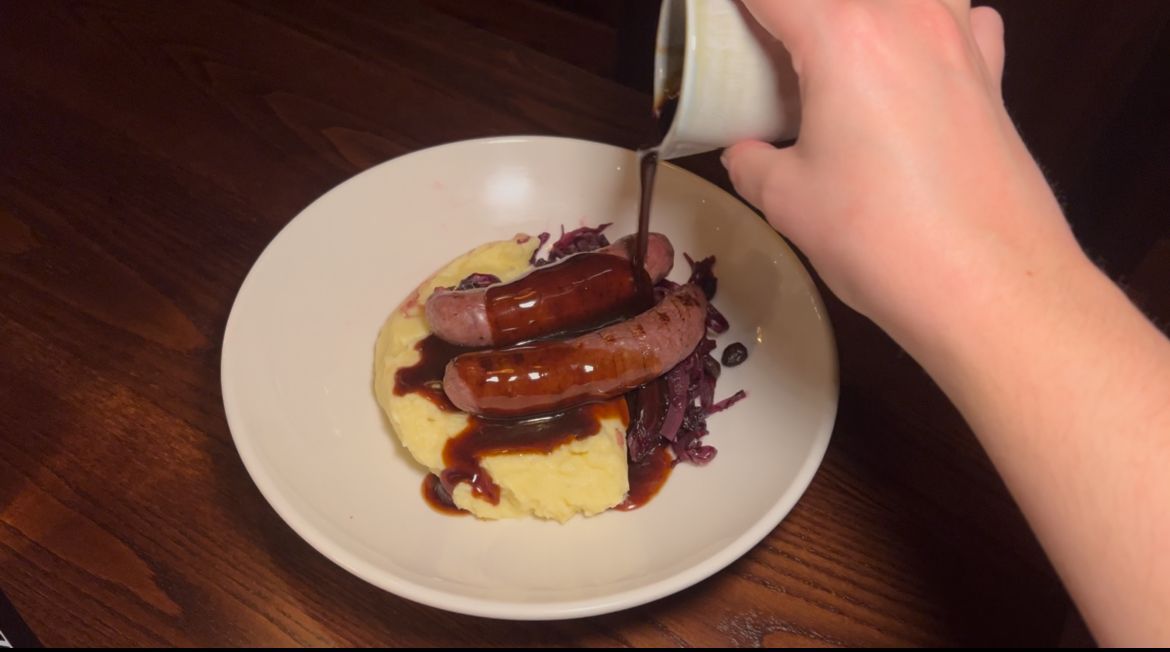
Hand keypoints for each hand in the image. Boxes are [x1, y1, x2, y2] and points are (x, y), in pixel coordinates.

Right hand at [723, 0, 1082, 351]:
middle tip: (773, 43)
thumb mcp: (788, 202)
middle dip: (799, 11)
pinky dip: (933, 25)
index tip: (719, 18)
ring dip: (869, 13)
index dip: (736, 4)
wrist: (988, 286)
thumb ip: (752, 163)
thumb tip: (746, 154)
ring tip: (844, 46)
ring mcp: (959, 39)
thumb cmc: (882, 239)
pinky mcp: (992, 75)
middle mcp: (907, 17)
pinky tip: (914, 63)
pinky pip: (962, 17)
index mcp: (843, 35)